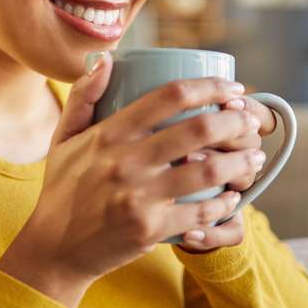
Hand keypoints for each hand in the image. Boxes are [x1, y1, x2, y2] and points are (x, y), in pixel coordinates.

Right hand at [0, 53, 258, 307]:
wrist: (54, 249)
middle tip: (249, 121)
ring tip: (253, 157)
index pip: (169, 96)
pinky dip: (225, 204)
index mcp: (109, 134)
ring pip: (210, 171)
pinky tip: (233, 197)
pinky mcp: (150, 229)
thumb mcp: (64, 138)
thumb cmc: (63, 189)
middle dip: (236, 120)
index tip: (232, 89)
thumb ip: (84, 96)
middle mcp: (126, 161)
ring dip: (241, 161)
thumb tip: (107, 59)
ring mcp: (140, 196)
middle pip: (199, 129)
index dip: (210, 87)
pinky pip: (202, 213)